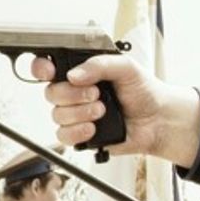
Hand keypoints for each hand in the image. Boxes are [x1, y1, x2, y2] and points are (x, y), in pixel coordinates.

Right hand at [31, 54, 199, 165]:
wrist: (157, 119)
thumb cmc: (143, 90)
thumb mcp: (126, 67)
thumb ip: (100, 64)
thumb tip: (74, 75)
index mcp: (81, 72)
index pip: (48, 67)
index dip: (41, 68)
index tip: (49, 71)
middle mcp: (74, 93)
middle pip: (50, 93)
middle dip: (72, 94)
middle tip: (97, 94)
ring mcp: (76, 114)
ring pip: (57, 115)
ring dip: (80, 113)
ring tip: (103, 110)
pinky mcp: (81, 135)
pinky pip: (63, 136)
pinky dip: (77, 132)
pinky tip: (93, 128)